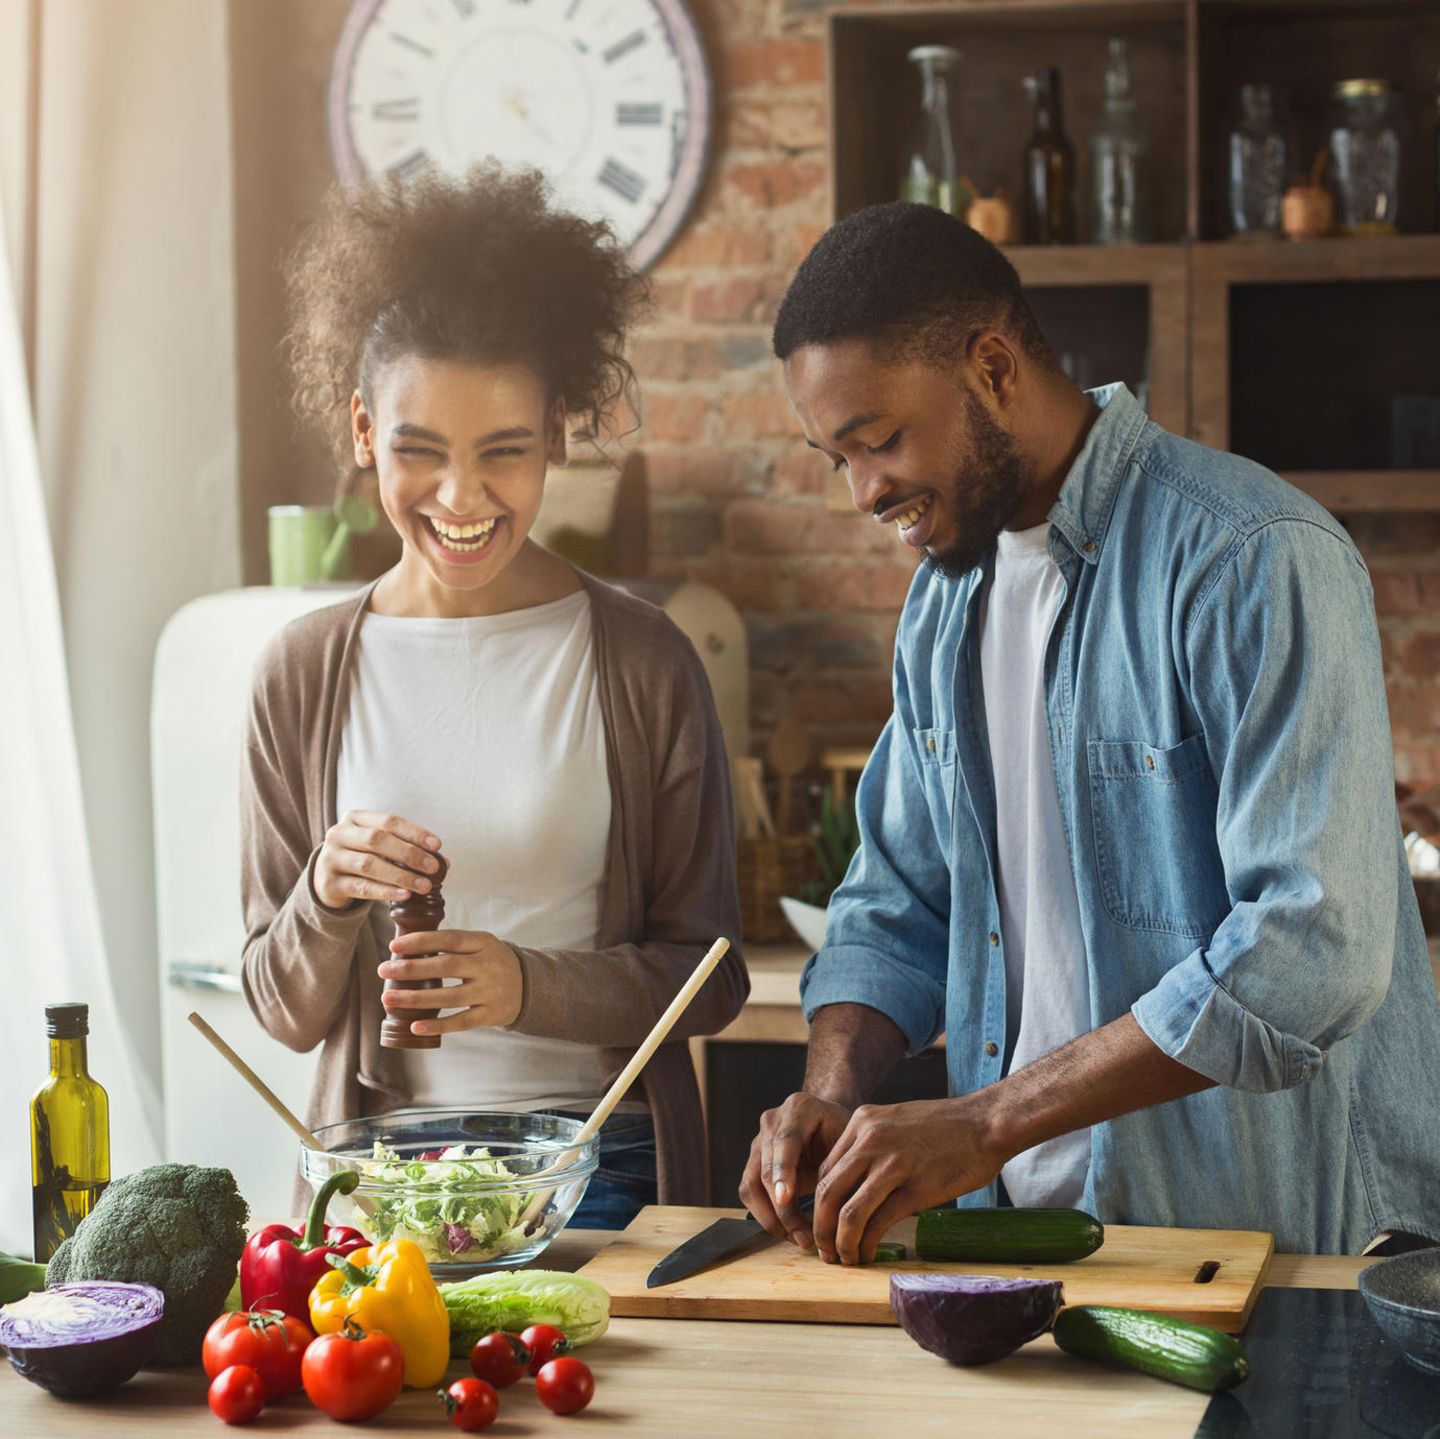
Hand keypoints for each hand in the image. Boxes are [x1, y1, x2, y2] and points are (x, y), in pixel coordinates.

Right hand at [313, 810, 441, 908]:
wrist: (326, 879)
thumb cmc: (361, 857)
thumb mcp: (379, 847)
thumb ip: (407, 849)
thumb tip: (444, 861)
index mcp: (354, 818)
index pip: (388, 821)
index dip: (414, 832)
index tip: (437, 845)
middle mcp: (339, 834)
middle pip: (377, 840)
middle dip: (409, 854)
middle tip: (433, 868)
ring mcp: (331, 859)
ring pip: (369, 865)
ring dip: (401, 875)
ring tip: (424, 886)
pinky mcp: (329, 883)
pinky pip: (361, 887)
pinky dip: (385, 891)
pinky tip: (404, 895)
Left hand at [378, 929, 523, 1034]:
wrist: (529, 986)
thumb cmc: (491, 961)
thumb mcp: (480, 944)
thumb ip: (452, 944)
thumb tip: (406, 947)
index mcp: (483, 943)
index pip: (449, 939)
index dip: (421, 941)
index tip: (394, 945)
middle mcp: (487, 966)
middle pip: (446, 966)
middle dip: (411, 969)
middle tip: (383, 970)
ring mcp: (489, 991)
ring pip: (449, 996)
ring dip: (416, 998)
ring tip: (388, 999)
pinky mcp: (490, 1014)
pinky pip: (460, 1021)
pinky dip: (437, 1025)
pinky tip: (414, 1026)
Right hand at [738, 1092, 851, 1248]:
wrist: (829, 1123)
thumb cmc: (843, 1133)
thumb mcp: (849, 1142)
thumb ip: (842, 1167)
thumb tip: (843, 1210)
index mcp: (799, 1109)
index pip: (785, 1141)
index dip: (783, 1170)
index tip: (786, 1198)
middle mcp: (773, 1121)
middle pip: (765, 1168)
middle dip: (782, 1209)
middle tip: (805, 1237)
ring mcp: (759, 1140)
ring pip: (751, 1185)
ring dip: (772, 1218)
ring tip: (799, 1239)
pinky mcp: (753, 1161)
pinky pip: (750, 1193)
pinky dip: (766, 1216)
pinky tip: (789, 1230)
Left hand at [811, 1097, 1009, 1265]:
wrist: (986, 1123)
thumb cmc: (946, 1126)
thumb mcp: (896, 1121)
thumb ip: (872, 1145)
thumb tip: (856, 1182)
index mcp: (862, 1121)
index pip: (824, 1170)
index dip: (819, 1204)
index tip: (824, 1223)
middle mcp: (869, 1140)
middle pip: (826, 1192)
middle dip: (821, 1228)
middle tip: (825, 1250)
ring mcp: (891, 1165)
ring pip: (847, 1212)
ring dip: (841, 1243)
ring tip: (845, 1258)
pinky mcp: (914, 1189)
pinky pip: (878, 1223)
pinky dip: (867, 1245)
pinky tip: (869, 1254)